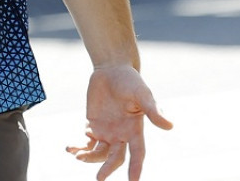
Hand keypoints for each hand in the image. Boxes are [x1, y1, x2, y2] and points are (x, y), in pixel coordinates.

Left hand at [68, 65, 172, 180]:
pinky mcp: (92, 124)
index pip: (137, 154)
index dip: (136, 168)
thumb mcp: (143, 94)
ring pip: (98, 152)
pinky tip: (70, 149)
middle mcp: (121, 135)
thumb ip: (153, 110)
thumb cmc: (131, 81)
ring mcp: (106, 131)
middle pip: (115, 157)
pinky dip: (78, 147)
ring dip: (89, 157)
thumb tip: (169, 126)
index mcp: (135, 131)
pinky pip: (85, 141)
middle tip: (100, 178)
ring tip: (78, 157)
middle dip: (107, 168)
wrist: (112, 70)